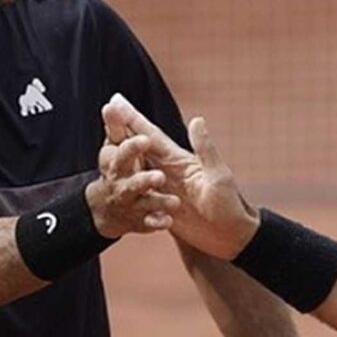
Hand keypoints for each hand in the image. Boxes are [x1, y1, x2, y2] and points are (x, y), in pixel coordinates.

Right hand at [101, 94, 255, 257]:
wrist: (231, 235)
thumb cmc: (229, 204)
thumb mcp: (217, 176)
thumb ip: (205, 150)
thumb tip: (197, 120)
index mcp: (178, 160)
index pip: (151, 136)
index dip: (133, 119)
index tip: (115, 102)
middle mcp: (168, 171)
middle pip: (138, 148)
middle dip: (120, 130)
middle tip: (106, 111)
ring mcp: (163, 189)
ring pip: (134, 171)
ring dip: (121, 158)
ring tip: (104, 144)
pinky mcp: (162, 208)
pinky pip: (140, 197)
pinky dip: (130, 189)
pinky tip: (116, 183)